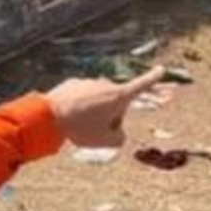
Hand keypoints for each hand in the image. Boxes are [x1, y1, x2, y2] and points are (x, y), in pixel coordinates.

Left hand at [45, 67, 168, 147]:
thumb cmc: (81, 129)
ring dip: (92, 112)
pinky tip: (67, 117)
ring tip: (78, 125)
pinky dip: (77, 107)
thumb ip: (119, 139)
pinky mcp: (73, 84)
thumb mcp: (105, 141)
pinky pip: (81, 98)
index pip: (141, 86)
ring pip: (96, 101)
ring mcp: (88, 82)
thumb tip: (118, 134)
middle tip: (95, 131)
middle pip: (114, 103)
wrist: (49, 116)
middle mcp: (105, 85)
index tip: (161, 69)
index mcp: (118, 96)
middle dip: (110, 116)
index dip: (152, 78)